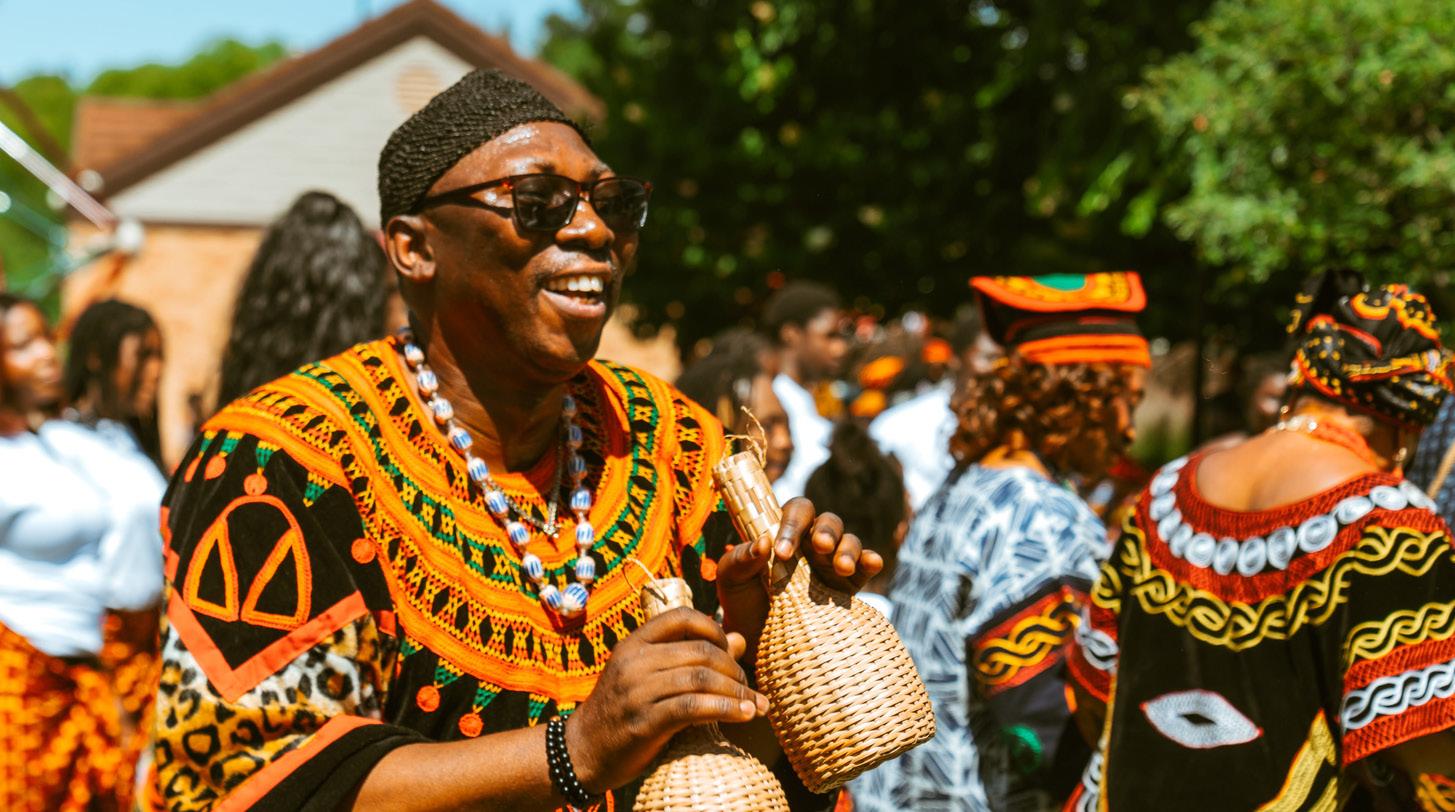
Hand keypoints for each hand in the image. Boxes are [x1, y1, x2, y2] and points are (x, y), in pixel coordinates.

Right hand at [564, 607, 768, 792]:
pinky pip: (693, 708)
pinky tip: (744, 715)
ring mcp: (637, 691)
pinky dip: (726, 709)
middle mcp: (634, 662)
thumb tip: (740, 639)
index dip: (715, 629)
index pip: (682, 617)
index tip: (731, 650)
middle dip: (734, 668)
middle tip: (749, 687)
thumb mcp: (651, 676)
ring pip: (701, 678)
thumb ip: (692, 656)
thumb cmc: (624, 710)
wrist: (583, 750)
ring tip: (755, 705)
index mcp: (635, 643)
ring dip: (737, 691)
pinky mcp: (644, 722)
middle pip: (700, 650)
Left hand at [716, 497, 884, 660]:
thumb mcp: (731, 580)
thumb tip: (763, 543)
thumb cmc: (742, 604)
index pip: (796, 512)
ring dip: (848, 549)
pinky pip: (866, 566)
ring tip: (842, 568)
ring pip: (849, 540)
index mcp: (783, 533)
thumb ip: (740, 558)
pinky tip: (872, 563)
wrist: (760, 643)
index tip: (783, 551)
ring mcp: (832, 563)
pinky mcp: (849, 586)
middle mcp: (811, 544)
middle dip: (826, 531)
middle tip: (820, 547)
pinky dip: (871, 560)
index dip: (793, 524)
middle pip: (828, 521)